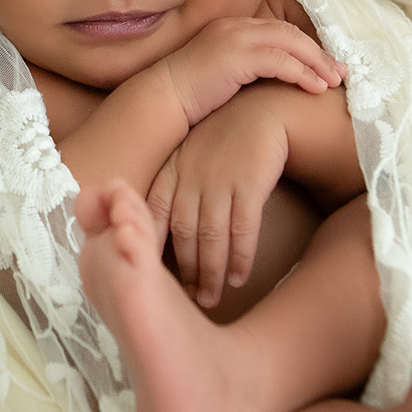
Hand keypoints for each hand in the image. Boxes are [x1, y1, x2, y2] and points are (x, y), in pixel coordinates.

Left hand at [147, 92, 288, 308]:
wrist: (259, 111)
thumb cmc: (220, 143)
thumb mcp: (185, 160)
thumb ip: (170, 193)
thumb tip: (152, 236)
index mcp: (169, 174)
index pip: (153, 220)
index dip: (152, 253)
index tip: (153, 280)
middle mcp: (190, 178)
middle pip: (182, 235)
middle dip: (184, 272)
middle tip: (186, 300)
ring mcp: (219, 180)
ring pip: (211, 237)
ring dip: (211, 272)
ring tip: (211, 298)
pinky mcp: (249, 183)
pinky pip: (243, 229)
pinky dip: (240, 257)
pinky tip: (238, 277)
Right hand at [156, 16, 344, 127]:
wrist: (162, 100)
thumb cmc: (190, 96)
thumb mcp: (224, 75)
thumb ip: (247, 70)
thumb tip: (273, 82)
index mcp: (234, 27)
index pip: (280, 31)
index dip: (307, 48)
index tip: (325, 67)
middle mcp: (237, 26)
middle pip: (291, 33)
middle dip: (320, 54)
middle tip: (341, 73)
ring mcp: (236, 38)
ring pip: (291, 43)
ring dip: (317, 63)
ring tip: (334, 83)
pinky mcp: (237, 55)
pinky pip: (281, 61)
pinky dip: (302, 74)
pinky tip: (315, 89)